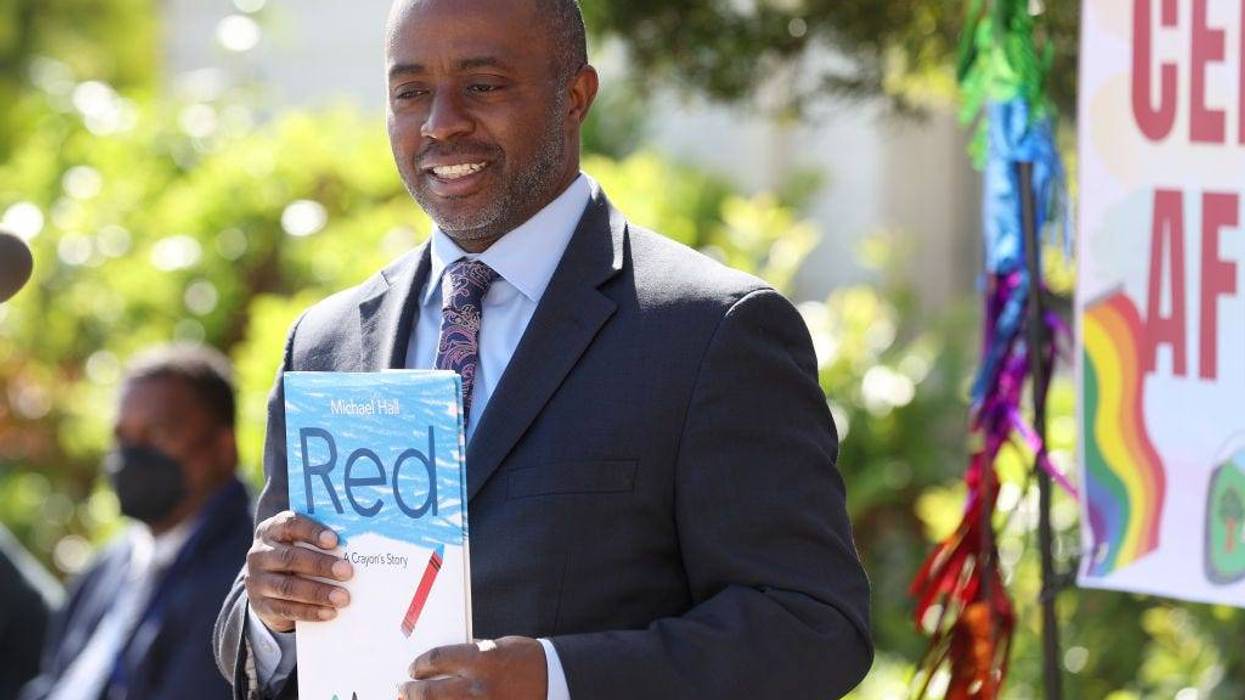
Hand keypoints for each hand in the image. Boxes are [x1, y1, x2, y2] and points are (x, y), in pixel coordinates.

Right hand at [244, 510, 353, 632]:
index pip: (290, 524)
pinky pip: (287, 609)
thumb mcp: (301, 544)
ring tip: (343, 597)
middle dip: (321, 565)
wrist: (267, 587)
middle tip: (347, 572)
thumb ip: (321, 542)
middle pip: (290, 558)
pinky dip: (311, 611)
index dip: (312, 532)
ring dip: (318, 593)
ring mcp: (257, 581)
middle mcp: (260, 554)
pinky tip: (330, 612)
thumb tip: (357, 547)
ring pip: (288, 587)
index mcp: (272, 530)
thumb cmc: (296, 556)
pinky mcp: (261, 605)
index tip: (335, 541)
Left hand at [398, 637, 547, 699]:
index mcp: (482, 660)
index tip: (413, 668)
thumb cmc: (529, 661)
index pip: (437, 660)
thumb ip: (473, 653)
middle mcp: (478, 687)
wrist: (556, 683)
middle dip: (411, 692)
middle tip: (403, 690)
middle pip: (430, 692)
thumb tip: (444, 662)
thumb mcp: (501, 646)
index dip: (420, 665)